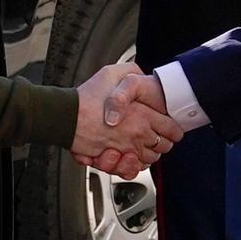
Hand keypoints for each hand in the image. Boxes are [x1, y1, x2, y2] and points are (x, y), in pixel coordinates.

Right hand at [72, 64, 181, 179]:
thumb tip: (142, 73)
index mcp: (142, 115)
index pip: (172, 129)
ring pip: (150, 159)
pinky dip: (134, 164)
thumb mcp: (112, 73)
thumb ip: (132, 71)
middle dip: (163, 142)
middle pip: (164, 146)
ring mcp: (126, 149)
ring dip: (149, 153)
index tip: (172, 128)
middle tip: (159, 136)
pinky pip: (133, 168)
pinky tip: (131, 155)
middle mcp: (137, 134)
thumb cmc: (87, 97)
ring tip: (144, 144)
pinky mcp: (113, 159)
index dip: (174, 129)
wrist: (66, 117)